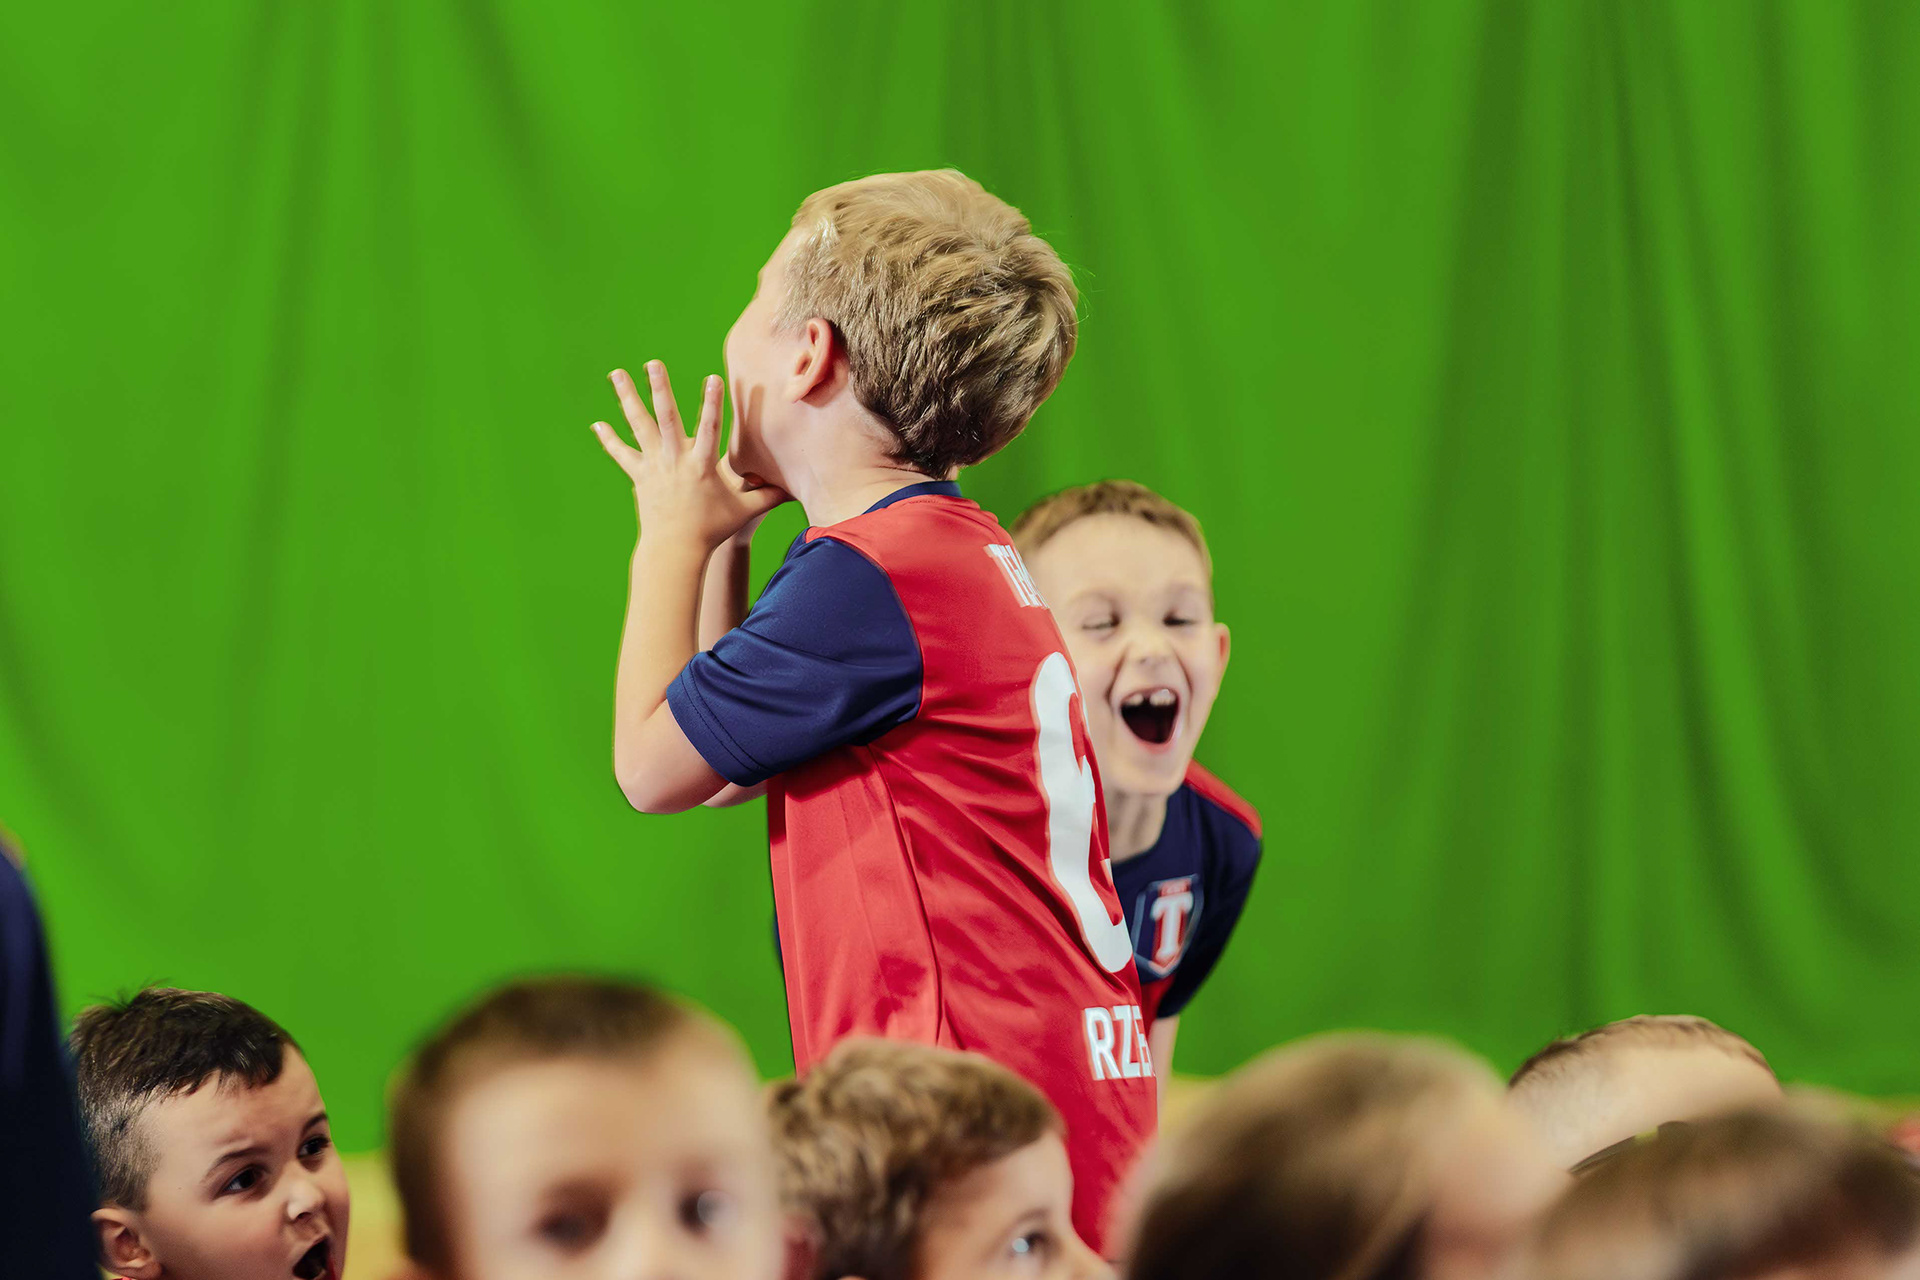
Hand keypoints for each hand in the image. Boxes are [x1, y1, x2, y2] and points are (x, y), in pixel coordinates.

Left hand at [594, 362, 789, 549]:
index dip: (712, 403)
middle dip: (659, 388)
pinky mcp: (639, 476)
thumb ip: (769, 496)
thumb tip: (797, 490)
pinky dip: (610, 439)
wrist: (674, 551)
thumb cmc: (712, 530)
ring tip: (616, 374)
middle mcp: (675, 460)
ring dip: (627, 398)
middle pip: (666, 417)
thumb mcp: (745, 511)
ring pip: (639, 426)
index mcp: (701, 465)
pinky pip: (622, 454)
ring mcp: (654, 466)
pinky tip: (598, 424)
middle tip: (652, 363)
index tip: (712, 378)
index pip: (710, 428)